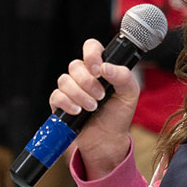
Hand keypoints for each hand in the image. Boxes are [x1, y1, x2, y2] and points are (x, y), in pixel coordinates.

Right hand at [49, 38, 139, 178]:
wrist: (108, 139)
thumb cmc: (118, 115)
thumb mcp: (129, 94)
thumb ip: (123, 76)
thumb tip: (105, 67)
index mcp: (100, 68)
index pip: (90, 47)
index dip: (91, 54)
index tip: (98, 70)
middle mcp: (83, 75)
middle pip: (75, 65)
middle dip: (88, 82)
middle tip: (100, 97)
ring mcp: (70, 88)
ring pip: (64, 80)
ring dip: (80, 95)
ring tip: (92, 108)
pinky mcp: (60, 103)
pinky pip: (56, 95)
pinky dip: (67, 103)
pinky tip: (78, 112)